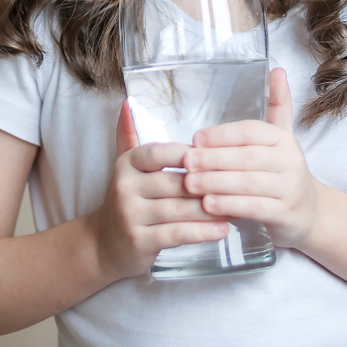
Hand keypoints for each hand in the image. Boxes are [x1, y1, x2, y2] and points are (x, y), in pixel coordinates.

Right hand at [88, 100, 229, 279]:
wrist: (105, 245)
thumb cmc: (129, 199)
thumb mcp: (127, 166)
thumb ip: (130, 134)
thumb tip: (128, 102)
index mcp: (127, 163)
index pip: (161, 152)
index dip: (191, 155)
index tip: (219, 156)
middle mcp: (125, 187)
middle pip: (175, 182)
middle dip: (210, 183)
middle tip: (241, 183)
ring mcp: (131, 215)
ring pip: (180, 209)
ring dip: (213, 208)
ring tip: (240, 205)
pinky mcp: (139, 241)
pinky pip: (178, 234)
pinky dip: (203, 232)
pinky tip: (223, 229)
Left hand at [181, 68, 317, 248]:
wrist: (311, 212)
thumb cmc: (284, 172)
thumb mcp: (282, 137)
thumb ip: (277, 105)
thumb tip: (276, 69)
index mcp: (283, 139)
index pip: (251, 131)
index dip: (222, 134)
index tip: (195, 138)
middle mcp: (289, 161)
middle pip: (247, 157)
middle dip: (213, 159)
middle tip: (186, 161)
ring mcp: (289, 188)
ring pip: (248, 183)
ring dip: (216, 183)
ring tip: (190, 184)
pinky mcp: (285, 213)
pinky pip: (254, 208)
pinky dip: (230, 206)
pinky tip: (208, 205)